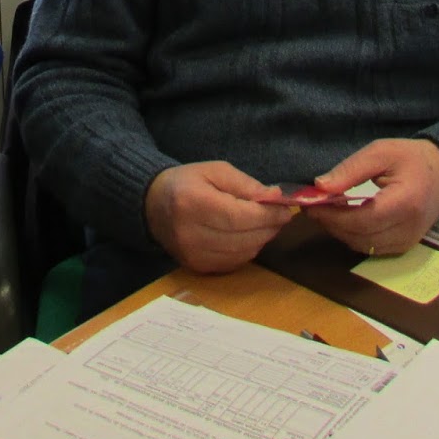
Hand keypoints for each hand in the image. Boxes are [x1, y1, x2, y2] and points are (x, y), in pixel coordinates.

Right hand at [143, 161, 294, 273]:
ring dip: (260, 240)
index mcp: (192, 202)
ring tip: (265, 223)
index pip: (239, 216)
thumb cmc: (187, 182)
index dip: (267, 215)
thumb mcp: (215, 171)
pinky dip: (247, 250)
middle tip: (281, 215)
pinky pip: (233, 263)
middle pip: (243, 238)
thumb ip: (246, 184)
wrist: (153, 205)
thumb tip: (275, 197)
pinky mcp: (196, 267)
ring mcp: (192, 255)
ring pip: (242, 254)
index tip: (285, 208)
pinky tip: (248, 236)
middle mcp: (190, 233)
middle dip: (268, 227)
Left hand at [306, 139, 438, 257]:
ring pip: (364, 246)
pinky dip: (355, 237)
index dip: (334, 215)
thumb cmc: (411, 158)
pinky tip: (345, 219)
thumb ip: (350, 170)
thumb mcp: (380, 152)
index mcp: (405, 202)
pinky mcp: (405, 246)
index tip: (312, 203)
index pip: (363, 219)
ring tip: (326, 211)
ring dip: (341, 232)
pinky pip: (373, 248)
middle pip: (361, 236)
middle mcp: (409, 228)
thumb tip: (320, 186)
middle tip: (313, 206)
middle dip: (332, 224)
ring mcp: (408, 241)